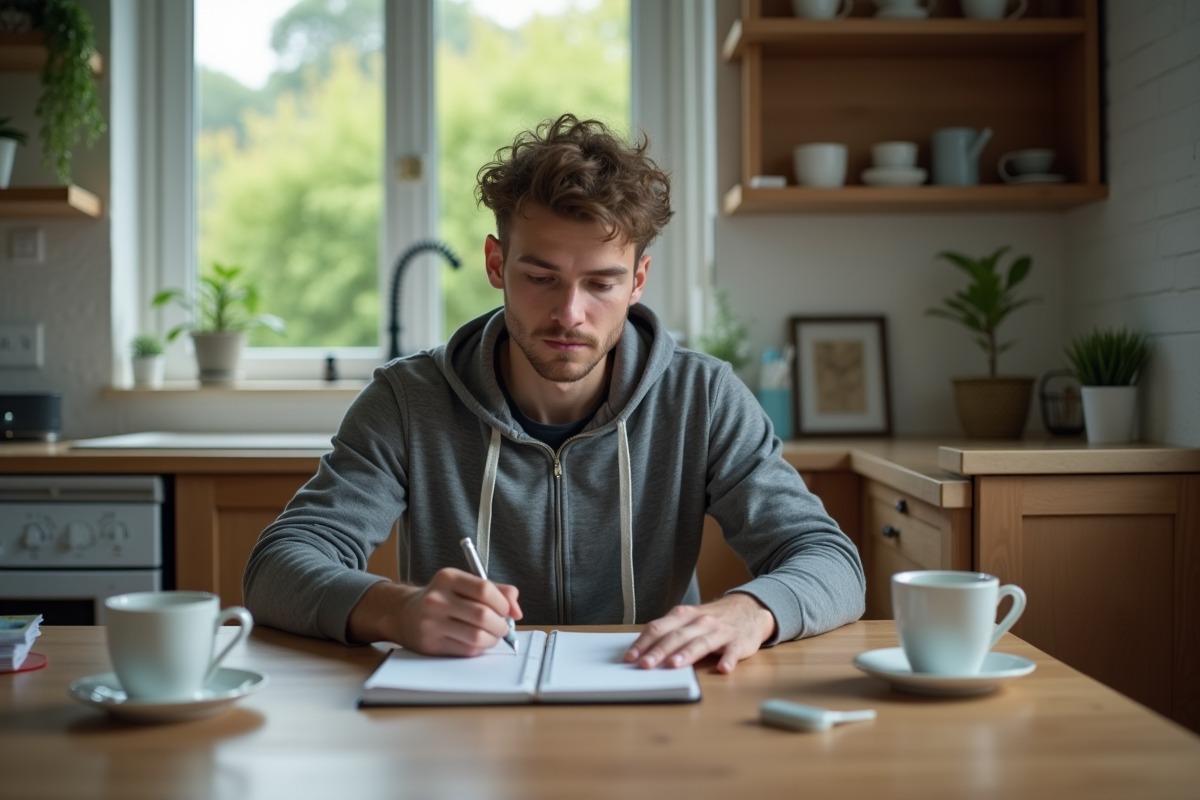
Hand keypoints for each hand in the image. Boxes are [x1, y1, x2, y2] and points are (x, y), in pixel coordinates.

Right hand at [348, 568, 521, 655]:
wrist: (404, 614)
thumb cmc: (443, 598)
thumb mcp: (465, 585)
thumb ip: (497, 591)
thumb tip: (516, 611)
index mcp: (448, 578)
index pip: (485, 589)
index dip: (503, 603)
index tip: (506, 610)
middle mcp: (437, 599)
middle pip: (483, 615)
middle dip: (501, 625)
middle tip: (503, 627)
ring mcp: (431, 623)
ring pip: (477, 637)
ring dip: (492, 639)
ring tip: (491, 635)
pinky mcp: (431, 644)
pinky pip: (466, 650)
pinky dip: (478, 649)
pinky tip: (475, 642)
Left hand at [624, 593, 775, 673]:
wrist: (749, 608)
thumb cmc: (712, 619)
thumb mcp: (690, 620)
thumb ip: (670, 633)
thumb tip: (643, 652)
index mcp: (684, 616)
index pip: (659, 628)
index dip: (643, 643)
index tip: (630, 657)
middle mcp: (700, 621)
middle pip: (676, 636)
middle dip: (659, 651)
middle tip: (645, 665)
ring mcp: (720, 631)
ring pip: (701, 642)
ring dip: (687, 654)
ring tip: (674, 665)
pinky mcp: (738, 641)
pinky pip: (733, 651)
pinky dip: (728, 659)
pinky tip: (723, 668)